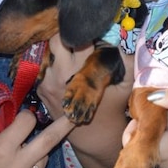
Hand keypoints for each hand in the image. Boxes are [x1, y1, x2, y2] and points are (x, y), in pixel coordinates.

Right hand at [0, 110, 72, 167]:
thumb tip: (1, 112)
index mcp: (1, 147)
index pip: (28, 121)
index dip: (25, 115)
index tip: (21, 115)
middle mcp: (16, 164)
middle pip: (49, 140)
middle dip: (64, 125)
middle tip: (75, 114)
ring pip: (44, 159)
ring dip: (41, 149)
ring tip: (31, 146)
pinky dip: (34, 166)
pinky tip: (27, 161)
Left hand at [37, 34, 131, 167]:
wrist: (93, 135)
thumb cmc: (112, 106)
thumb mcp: (125, 83)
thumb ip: (127, 60)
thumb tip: (124, 41)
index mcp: (84, 68)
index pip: (79, 38)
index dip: (85, 32)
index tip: (90, 32)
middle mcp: (63, 72)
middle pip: (57, 39)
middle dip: (67, 37)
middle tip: (76, 41)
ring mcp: (48, 80)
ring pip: (48, 52)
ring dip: (58, 52)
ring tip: (69, 57)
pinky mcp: (40, 88)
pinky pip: (43, 67)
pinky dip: (52, 65)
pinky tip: (62, 72)